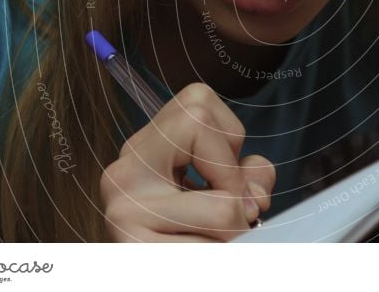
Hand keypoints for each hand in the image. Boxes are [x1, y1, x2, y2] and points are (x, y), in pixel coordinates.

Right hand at [100, 82, 275, 241]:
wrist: (158, 278)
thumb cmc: (195, 239)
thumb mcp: (224, 191)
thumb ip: (245, 173)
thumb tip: (256, 185)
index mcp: (144, 148)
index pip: (199, 103)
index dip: (229, 141)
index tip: (218, 178)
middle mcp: (123, 170)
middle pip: (203, 125)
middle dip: (233, 177)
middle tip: (221, 214)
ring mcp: (123, 209)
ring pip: (224, 206)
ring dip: (234, 232)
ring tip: (208, 242)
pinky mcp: (133, 249)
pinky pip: (212, 249)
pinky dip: (219, 256)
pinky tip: (198, 257)